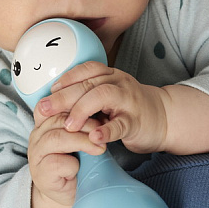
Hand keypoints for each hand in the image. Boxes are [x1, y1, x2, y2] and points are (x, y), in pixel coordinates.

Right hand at [29, 108, 104, 207]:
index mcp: (46, 122)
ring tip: (100, 148)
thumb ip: (83, 124)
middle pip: (58, 119)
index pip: (54, 103)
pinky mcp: (41, 173)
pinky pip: (56, 162)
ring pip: (56, 138)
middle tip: (103, 130)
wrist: (71, 193)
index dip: (74, 103)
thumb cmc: (78, 163)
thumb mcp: (81, 138)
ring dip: (82, 141)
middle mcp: (37, 135)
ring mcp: (37, 154)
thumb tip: (102, 111)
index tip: (97, 107)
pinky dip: (73, 164)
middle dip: (84, 123)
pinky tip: (81, 167)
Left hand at [36, 61, 168, 153]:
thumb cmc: (129, 108)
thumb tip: (53, 101)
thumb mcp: (108, 95)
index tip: (49, 91)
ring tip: (68, 126)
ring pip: (103, 95)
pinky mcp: (136, 122)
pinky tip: (94, 138)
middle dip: (64, 97)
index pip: (86, 69)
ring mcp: (129, 101)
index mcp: (111, 76)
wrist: (163, 119)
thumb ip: (87, 95)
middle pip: (88, 83)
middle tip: (45, 109)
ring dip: (81, 110)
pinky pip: (121, 124)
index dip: (66, 78)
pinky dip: (106, 131)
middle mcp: (119, 83)